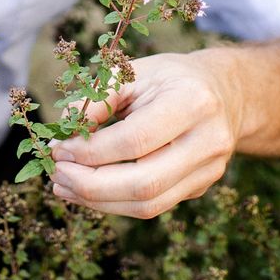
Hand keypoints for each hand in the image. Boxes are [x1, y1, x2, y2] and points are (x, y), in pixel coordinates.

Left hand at [49, 50, 244, 218]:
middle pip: (144, 183)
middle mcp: (208, 142)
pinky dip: (113, 203)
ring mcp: (208, 171)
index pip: (134, 141)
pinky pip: (151, 206)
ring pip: (147, 204)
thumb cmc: (170, 79)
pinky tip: (86, 190)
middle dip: (90, 185)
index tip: (58, 148)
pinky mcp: (199, 188)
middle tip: (56, 174)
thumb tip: (62, 135)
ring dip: (97, 201)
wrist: (223, 93)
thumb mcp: (133, 73)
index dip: (90, 151)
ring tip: (63, 186)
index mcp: (193, 102)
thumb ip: (98, 99)